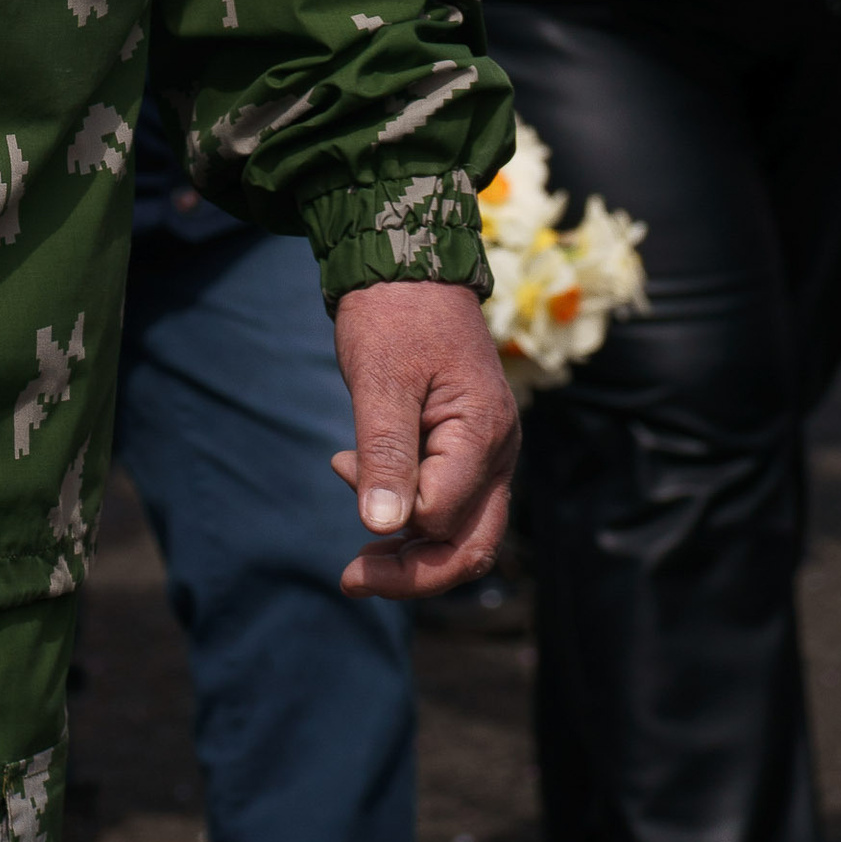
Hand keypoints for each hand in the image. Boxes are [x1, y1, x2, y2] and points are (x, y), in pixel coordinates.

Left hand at [331, 278, 518, 599]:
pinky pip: (453, 504)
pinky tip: (368, 487)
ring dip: (412, 551)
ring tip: (359, 557)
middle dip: (413, 574)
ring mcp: (489, 453)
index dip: (392, 520)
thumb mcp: (380, 378)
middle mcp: (498, 453)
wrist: (409, 262)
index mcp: (483, 435)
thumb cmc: (392, 313)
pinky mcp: (470, 448)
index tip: (341, 467)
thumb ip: (385, 451)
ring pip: (464, 533)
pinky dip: (413, 514)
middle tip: (351, 579)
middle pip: (470, 547)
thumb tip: (381, 528)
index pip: (443, 517)